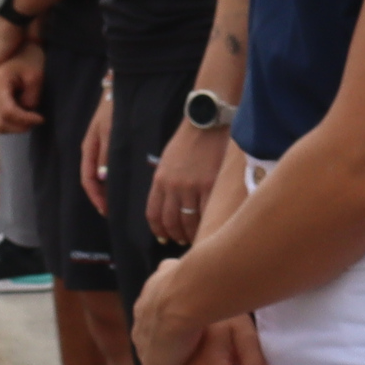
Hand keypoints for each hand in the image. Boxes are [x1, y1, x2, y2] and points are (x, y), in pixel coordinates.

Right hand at [0, 43, 45, 133]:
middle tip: (36, 119)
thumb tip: (27, 113)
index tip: (41, 118)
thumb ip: (31, 99)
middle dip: (19, 127)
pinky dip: (11, 120)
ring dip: (15, 126)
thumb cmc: (29, 56)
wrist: (19, 43)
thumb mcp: (36, 76)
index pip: (7, 112)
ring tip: (31, 115)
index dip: (25, 120)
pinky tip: (24, 111)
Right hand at [80, 96, 112, 209]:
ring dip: (106, 188)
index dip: (96, 197)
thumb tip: (101, 178)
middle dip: (100, 196)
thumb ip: (106, 154)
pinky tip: (121, 182)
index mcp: (88, 149)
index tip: (106, 211)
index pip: (87, 180)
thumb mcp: (110, 131)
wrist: (118, 88)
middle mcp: (91, 150)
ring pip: (99, 173)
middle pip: (92, 180)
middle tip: (112, 211)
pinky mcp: (107, 142)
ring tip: (117, 201)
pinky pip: (106, 165)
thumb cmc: (113, 109)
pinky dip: (111, 177)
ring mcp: (99, 146)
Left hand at [148, 118, 228, 243]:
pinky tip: (209, 228)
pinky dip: (206, 224)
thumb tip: (168, 204)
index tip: (164, 238)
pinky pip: (206, 213)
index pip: (153, 214)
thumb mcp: (168, 160)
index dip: (158, 230)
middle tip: (181, 241)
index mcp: (160, 180)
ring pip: (188, 222)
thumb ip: (165, 182)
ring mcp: (192, 187)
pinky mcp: (211, 185)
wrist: (206, 122)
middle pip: (170, 222)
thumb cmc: (188, 140)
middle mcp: (173, 186)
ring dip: (190, 234)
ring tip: (195, 238)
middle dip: (174, 235)